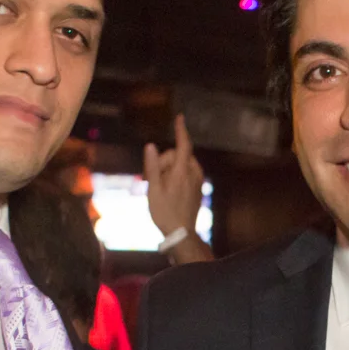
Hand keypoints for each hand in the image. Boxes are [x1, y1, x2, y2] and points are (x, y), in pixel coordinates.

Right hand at [143, 114, 212, 263]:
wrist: (181, 232)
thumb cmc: (164, 212)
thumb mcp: (153, 190)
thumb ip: (152, 166)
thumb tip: (151, 146)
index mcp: (182, 172)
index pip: (183, 144)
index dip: (181, 130)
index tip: (180, 117)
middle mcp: (193, 173)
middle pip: (176, 155)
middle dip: (163, 162)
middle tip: (150, 180)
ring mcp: (198, 180)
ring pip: (180, 163)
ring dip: (168, 169)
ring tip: (159, 188)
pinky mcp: (198, 186)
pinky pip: (185, 172)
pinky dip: (175, 175)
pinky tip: (168, 190)